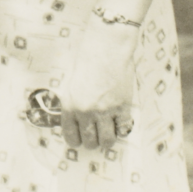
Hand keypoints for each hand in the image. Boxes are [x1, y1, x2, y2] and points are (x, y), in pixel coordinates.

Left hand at [59, 15, 138, 150]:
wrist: (105, 49)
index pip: (71, 136)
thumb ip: (74, 103)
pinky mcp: (122, 108)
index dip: (76, 140)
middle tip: (96, 134)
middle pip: (90, 142)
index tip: (80, 139)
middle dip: (93, 141)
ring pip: (107, 141)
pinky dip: (121, 128)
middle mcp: (85, 111)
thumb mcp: (72, 83)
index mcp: (70, 105)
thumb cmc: (87, 61)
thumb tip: (78, 122)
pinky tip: (118, 121)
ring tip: (107, 129)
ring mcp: (105, 111)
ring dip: (107, 138)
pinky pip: (122, 129)